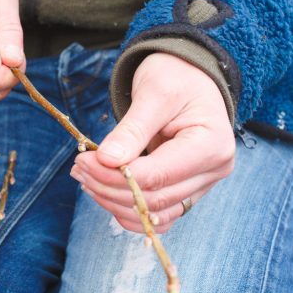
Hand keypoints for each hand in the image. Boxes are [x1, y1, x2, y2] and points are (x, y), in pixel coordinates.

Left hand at [71, 52, 234, 232]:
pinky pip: (159, 215)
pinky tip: (105, 192)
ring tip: (86, 179)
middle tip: (79, 168)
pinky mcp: (187, 191)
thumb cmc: (175, 78)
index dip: (115, 175)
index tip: (84, 161)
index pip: (158, 176)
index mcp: (211, 145)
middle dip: (109, 188)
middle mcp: (213, 171)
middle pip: (155, 199)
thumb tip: (106, 161)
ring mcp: (202, 184)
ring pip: (155, 214)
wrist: (189, 77)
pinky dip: (129, 210)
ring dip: (115, 202)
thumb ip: (132, 129)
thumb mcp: (154, 93)